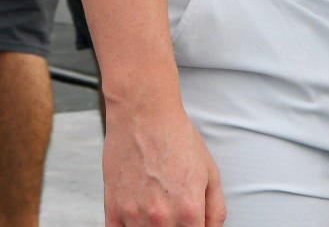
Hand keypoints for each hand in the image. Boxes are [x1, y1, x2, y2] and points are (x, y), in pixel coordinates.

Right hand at [103, 105, 224, 226]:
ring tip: (156, 207)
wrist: (144, 114)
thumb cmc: (176, 138)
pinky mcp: (113, 211)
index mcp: (189, 211)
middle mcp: (161, 219)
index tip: (191, 224)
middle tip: (174, 212)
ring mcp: (134, 216)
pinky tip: (138, 215)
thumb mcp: (211, 173)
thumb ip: (215, 211)